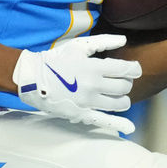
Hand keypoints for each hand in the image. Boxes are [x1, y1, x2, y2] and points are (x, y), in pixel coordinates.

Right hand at [11, 34, 140, 133]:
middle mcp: (93, 86)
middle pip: (124, 87)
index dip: (134, 69)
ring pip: (119, 104)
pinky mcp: (81, 114)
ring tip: (115, 94)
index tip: (133, 69)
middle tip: (119, 79)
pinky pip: (104, 121)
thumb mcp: (78, 46)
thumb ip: (103, 41)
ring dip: (122, 98)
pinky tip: (129, 127)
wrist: (33, 77)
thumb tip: (124, 40)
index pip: (125, 70)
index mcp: (93, 67)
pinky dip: (119, 124)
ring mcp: (87, 102)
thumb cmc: (56, 59)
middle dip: (126, 82)